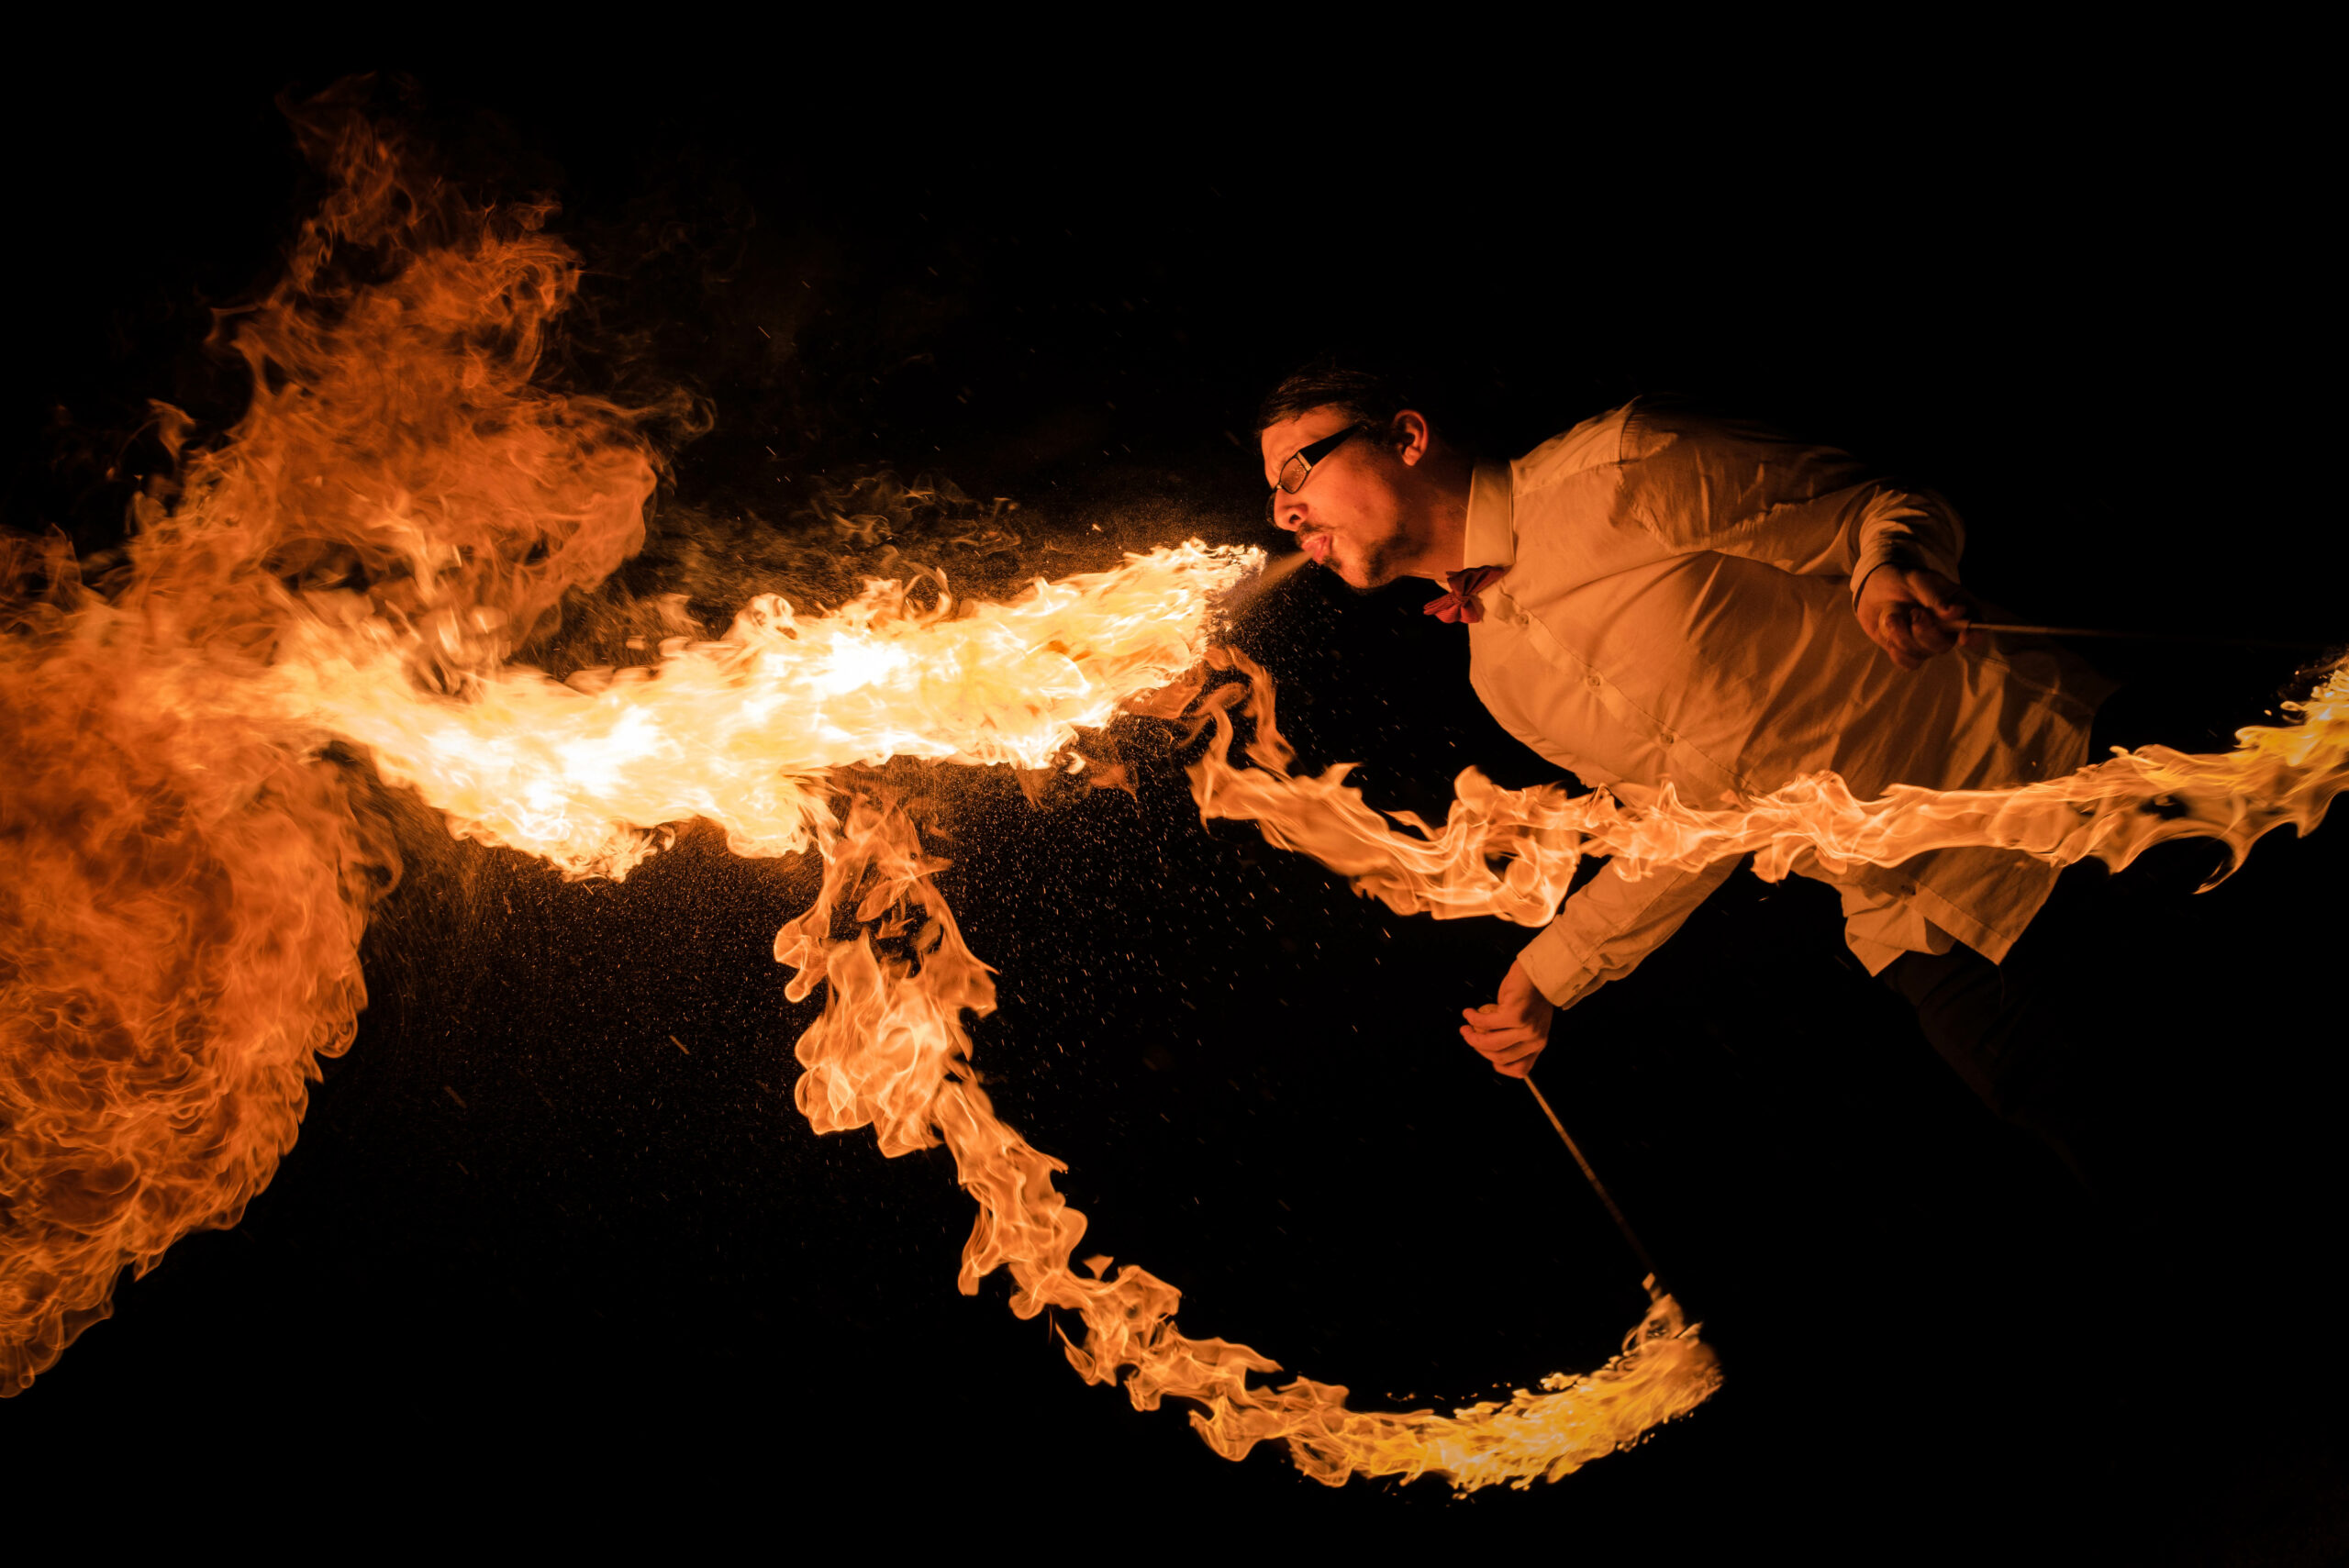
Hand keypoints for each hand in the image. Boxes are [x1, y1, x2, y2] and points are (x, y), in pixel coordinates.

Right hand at [1460, 958, 1554, 1078]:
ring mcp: (1526, 1028)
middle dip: (1477, 1047)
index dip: (1497, 1064)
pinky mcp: (1515, 1014)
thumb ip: (1513, 1035)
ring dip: (1472, 1036)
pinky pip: (1486, 1023)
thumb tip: (1485, 1045)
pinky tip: (1468, 1012)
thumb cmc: (1530, 994)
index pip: (1519, 1069)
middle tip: (1466, 1034)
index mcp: (1538, 1044)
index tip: (1485, 1051)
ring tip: (1465, 1026)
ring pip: (1490, 1042)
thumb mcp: (1527, 1021)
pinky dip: (1473, 1018)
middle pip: (1499, 1056)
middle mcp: (1535, 1040)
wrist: (1541, 971)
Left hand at [1856, 565, 1981, 669]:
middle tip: (1914, 612)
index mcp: (1959, 608)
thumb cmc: (1904, 581)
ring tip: (1893, 617)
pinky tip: (1889, 637)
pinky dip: (1898, 653)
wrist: (1876, 589)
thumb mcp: (1918, 581)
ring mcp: (1928, 643)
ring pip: (1924, 654)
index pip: (1976, 626)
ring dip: (1904, 637)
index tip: (1964, 636)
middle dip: (1925, 632)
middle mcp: (1948, 630)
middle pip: (1944, 645)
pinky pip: (1909, 663)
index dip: (1975, 635)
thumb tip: (1956, 612)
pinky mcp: (1910, 652)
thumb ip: (1935, 597)